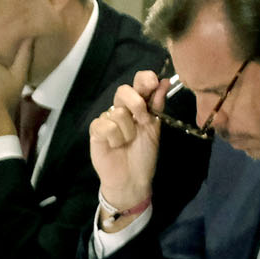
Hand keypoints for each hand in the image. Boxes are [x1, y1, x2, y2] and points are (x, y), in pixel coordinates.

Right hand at [89, 70, 168, 211]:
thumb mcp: (154, 129)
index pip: (138, 83)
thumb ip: (157, 105)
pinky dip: (115, 138)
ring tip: (127, 143)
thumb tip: (164, 82)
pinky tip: (115, 146)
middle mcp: (121, 109)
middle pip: (123, 91)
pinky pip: (106, 125)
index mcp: (138, 107)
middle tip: (143, 120)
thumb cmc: (144, 155)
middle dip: (136, 103)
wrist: (132, 179)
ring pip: (118, 112)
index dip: (144, 79)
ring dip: (129, 131)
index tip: (154, 81)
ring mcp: (107, 119)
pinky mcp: (95, 130)